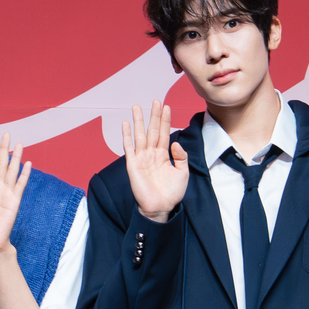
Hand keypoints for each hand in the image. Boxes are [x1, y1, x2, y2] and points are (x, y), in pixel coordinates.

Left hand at [0, 133, 31, 256]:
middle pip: (1, 164)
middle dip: (3, 149)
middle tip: (6, 134)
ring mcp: (7, 194)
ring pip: (11, 171)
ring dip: (15, 157)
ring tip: (19, 143)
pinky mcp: (14, 201)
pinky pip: (20, 185)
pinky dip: (24, 174)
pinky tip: (28, 163)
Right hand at [122, 101, 187, 221]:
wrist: (160, 208)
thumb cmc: (172, 193)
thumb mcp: (183, 173)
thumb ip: (181, 157)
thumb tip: (176, 142)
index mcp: (163, 155)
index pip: (164, 133)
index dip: (165, 120)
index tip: (166, 106)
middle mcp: (151, 154)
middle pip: (152, 130)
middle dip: (153, 116)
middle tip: (155, 101)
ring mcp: (141, 158)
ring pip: (140, 135)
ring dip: (139, 121)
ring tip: (137, 107)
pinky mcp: (133, 165)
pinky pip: (129, 147)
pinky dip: (127, 135)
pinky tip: (126, 124)